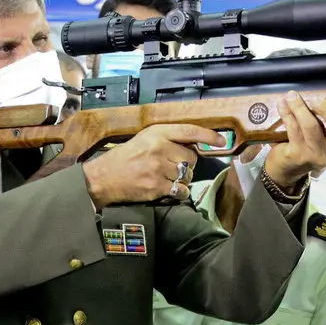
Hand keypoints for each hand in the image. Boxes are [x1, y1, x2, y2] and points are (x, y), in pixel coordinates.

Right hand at [82, 124, 225, 208]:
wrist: (103, 179)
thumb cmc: (124, 158)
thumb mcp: (144, 140)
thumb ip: (166, 140)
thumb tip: (193, 145)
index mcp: (156, 133)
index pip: (189, 131)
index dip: (208, 136)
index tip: (222, 141)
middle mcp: (159, 148)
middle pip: (191, 157)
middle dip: (187, 164)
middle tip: (173, 167)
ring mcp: (158, 168)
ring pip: (187, 176)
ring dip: (182, 180)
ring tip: (167, 179)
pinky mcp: (157, 187)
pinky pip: (180, 191)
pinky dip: (178, 193)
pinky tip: (167, 190)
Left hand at [265, 91, 325, 190]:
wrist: (290, 167)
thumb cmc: (312, 144)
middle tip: (317, 99)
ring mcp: (316, 155)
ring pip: (311, 126)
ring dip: (300, 107)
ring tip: (292, 96)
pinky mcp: (297, 154)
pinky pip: (293, 128)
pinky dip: (287, 113)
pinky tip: (282, 104)